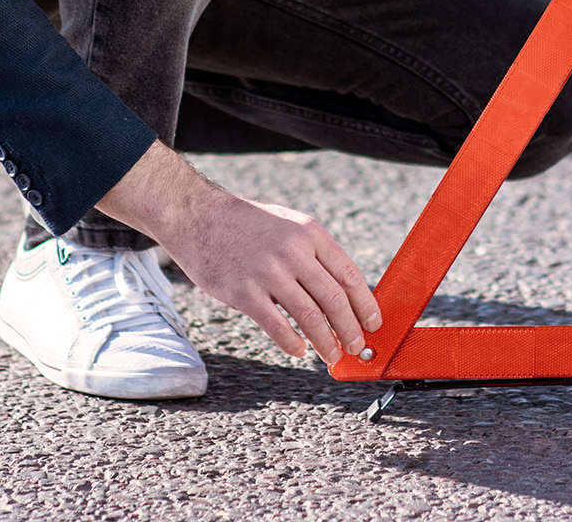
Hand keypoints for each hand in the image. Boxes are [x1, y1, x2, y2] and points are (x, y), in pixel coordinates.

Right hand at [95, 142, 380, 361]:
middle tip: (356, 347)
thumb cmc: (248, 224)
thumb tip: (343, 291)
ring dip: (326, 342)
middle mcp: (293, 251)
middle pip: (335, 300)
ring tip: (332, 355)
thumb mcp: (289, 224)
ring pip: (310, 316)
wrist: (199, 217)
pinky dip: (292, 343)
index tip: (372, 323)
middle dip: (350, 329)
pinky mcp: (244, 292)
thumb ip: (315, 253)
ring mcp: (268, 272)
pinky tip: (299, 350)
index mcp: (310, 233)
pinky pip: (277, 326)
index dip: (366, 304)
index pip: (349, 275)